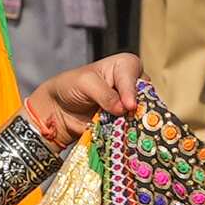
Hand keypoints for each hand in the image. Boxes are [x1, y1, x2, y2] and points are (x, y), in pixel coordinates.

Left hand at [19, 53, 148, 143]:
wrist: (59, 109)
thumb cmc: (71, 86)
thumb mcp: (85, 83)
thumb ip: (105, 94)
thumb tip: (123, 109)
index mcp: (124, 66)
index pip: (134, 75)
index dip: (131, 90)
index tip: (128, 106)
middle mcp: (132, 85)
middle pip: (145, 95)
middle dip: (138, 108)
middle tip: (130, 118)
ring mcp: (131, 106)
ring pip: (142, 114)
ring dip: (134, 123)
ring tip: (127, 129)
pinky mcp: (126, 123)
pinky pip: (134, 129)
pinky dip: (130, 134)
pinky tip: (125, 138)